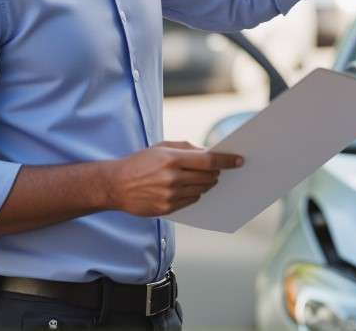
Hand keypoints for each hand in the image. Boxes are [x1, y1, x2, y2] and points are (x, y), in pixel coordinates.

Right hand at [106, 140, 242, 216]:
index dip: (227, 160)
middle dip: (217, 173)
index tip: (239, 160)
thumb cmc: (141, 162)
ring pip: (202, 190)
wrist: (116, 184)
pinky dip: (195, 193)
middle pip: (208, 177)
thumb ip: (187, 148)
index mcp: (172, 159)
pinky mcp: (167, 208)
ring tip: (205, 178)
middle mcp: (172, 178)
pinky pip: (191, 201)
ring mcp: (170, 195)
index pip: (208, 160)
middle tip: (220, 169)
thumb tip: (210, 154)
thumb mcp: (162, 147)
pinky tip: (190, 187)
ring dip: (207, 184)